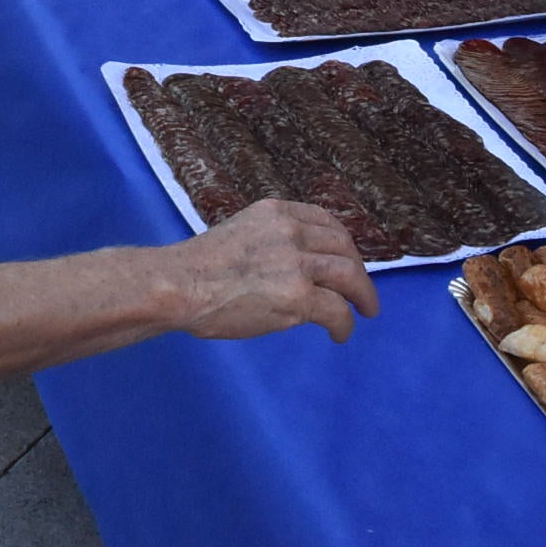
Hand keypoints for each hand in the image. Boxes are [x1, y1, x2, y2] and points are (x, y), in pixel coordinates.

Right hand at [172, 198, 378, 343]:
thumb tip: (293, 264)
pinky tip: (339, 333)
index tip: (347, 258)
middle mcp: (292, 231)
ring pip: (349, 276)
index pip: (325, 221)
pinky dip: (345, 324)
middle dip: (358, 271)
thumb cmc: (198, 266)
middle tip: (362, 290)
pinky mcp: (298, 297)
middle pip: (343, 247)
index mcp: (277, 212)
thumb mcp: (241, 232)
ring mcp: (296, 263)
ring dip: (363, 296)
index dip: (343, 243)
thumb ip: (270, 240)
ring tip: (365, 311)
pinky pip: (337, 310)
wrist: (180, 285)